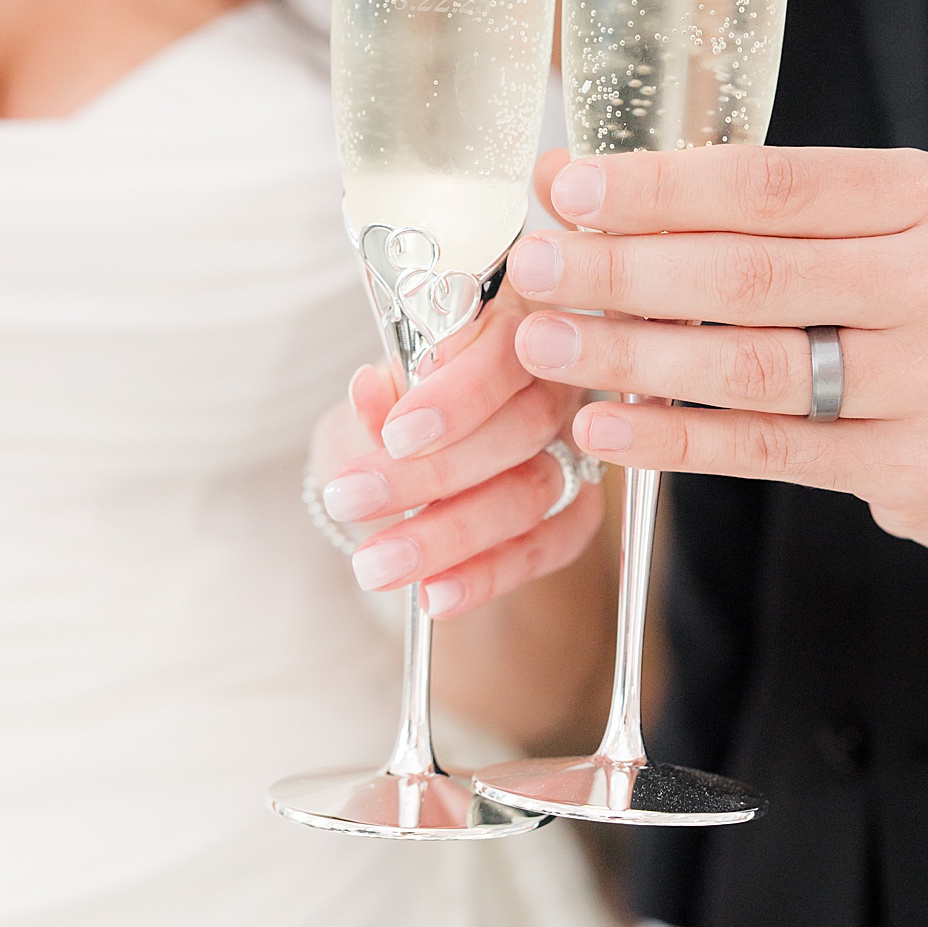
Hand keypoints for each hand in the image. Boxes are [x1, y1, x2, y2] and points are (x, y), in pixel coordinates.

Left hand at [317, 281, 603, 617]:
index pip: (500, 354)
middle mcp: (552, 382)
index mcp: (505, 329)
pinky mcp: (575, 508)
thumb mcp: (361, 407)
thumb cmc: (379, 423)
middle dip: (433, 473)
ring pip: (532, 492)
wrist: (395, 478)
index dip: (455, 397)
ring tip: (375, 565)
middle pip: (522, 427)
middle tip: (352, 501)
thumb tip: (370, 388)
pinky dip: (491, 574)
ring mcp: (571, 448)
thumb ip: (373, 405)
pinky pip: (551, 547)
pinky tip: (437, 597)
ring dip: (450, 535)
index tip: (396, 435)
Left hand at [505, 145, 927, 555]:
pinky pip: (769, 450)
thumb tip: (567, 180)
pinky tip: (604, 425)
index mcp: (925, 199)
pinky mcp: (917, 466)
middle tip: (533, 268)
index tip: (569, 191)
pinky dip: (676, 439)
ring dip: (632, 356)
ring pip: (754, 368)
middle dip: (624, 272)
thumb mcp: (857, 231)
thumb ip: (726, 207)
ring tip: (543, 345)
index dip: (660, 189)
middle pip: (751, 276)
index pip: (771, 186)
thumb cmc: (915, 307)